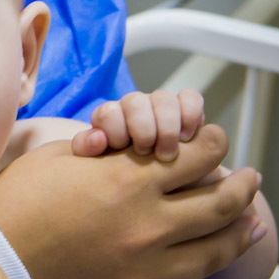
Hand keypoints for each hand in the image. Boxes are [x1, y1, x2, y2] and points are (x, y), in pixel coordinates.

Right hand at [0, 125, 260, 278]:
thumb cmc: (17, 201)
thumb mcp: (61, 157)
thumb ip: (113, 153)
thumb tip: (145, 151)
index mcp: (129, 181)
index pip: (202, 154)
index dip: (215, 142)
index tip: (215, 142)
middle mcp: (148, 225)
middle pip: (223, 202)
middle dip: (242, 185)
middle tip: (247, 178)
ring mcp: (147, 268)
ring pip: (217, 249)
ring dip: (240, 229)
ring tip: (248, 219)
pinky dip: (199, 264)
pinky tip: (204, 255)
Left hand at [72, 89, 203, 160]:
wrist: (151, 180)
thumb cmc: (121, 171)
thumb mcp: (99, 164)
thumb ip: (88, 149)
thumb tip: (98, 138)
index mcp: (109, 117)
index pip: (108, 112)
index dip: (116, 132)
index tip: (122, 150)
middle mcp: (133, 106)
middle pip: (135, 102)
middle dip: (142, 130)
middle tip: (146, 154)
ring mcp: (159, 104)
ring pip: (164, 98)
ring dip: (167, 128)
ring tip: (168, 153)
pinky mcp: (186, 107)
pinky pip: (191, 97)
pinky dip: (191, 116)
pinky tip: (188, 138)